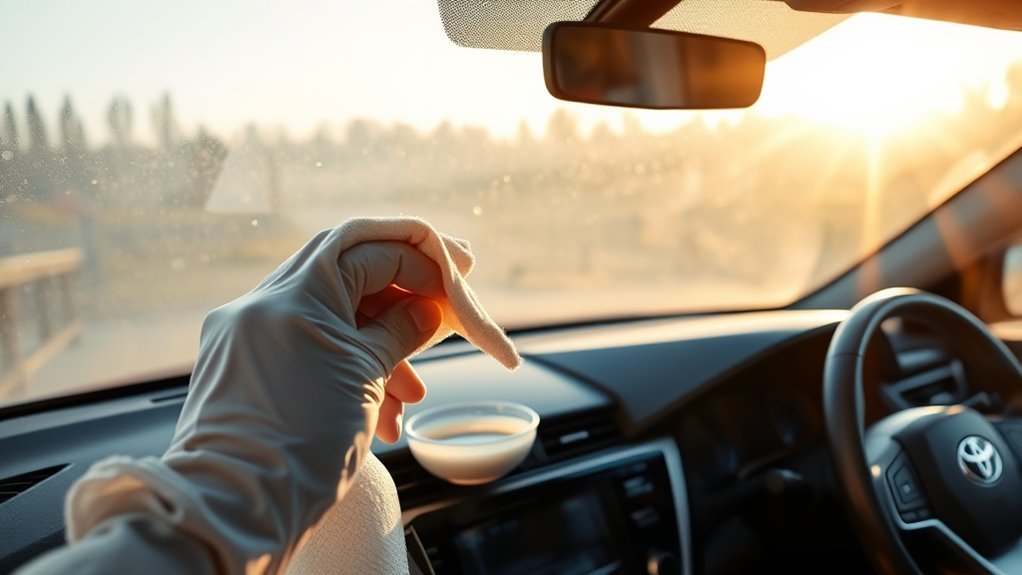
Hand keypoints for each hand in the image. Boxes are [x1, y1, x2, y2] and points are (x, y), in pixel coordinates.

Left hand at [152, 234, 447, 570]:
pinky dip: (344, 364)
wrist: (240, 506)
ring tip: (410, 394)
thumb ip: (400, 332)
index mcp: (295, 293)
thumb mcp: (368, 378)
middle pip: (346, 273)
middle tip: (442, 304)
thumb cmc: (304, 441)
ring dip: (376, 344)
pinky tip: (378, 408)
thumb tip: (426, 310)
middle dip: (399, 294)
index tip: (451, 290)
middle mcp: (262, 301)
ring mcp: (246, 332)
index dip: (419, 265)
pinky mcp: (242, 364)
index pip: (369, 250)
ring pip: (328, 316)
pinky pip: (304, 345)